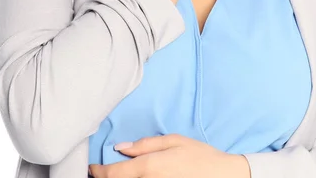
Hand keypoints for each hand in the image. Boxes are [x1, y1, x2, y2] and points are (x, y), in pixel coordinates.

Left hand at [88, 134, 250, 177]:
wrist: (223, 177)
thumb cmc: (200, 156)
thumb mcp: (174, 141)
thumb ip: (145, 144)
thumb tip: (120, 147)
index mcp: (150, 167)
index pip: (114, 174)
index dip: (99, 172)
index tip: (92, 168)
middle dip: (108, 177)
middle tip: (102, 171)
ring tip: (119, 173)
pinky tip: (136, 177)